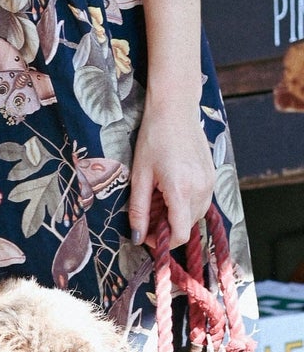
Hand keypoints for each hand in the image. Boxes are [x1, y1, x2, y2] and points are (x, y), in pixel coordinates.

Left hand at [127, 94, 214, 249]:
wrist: (175, 109)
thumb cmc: (153, 138)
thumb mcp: (139, 174)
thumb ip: (138, 209)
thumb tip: (137, 236)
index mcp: (181, 189)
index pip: (179, 234)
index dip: (162, 242)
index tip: (146, 236)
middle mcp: (202, 189)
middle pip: (186, 226)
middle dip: (165, 227)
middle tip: (146, 211)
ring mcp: (211, 183)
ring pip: (194, 216)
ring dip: (175, 215)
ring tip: (155, 196)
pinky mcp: (213, 177)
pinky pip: (200, 202)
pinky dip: (184, 203)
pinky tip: (168, 188)